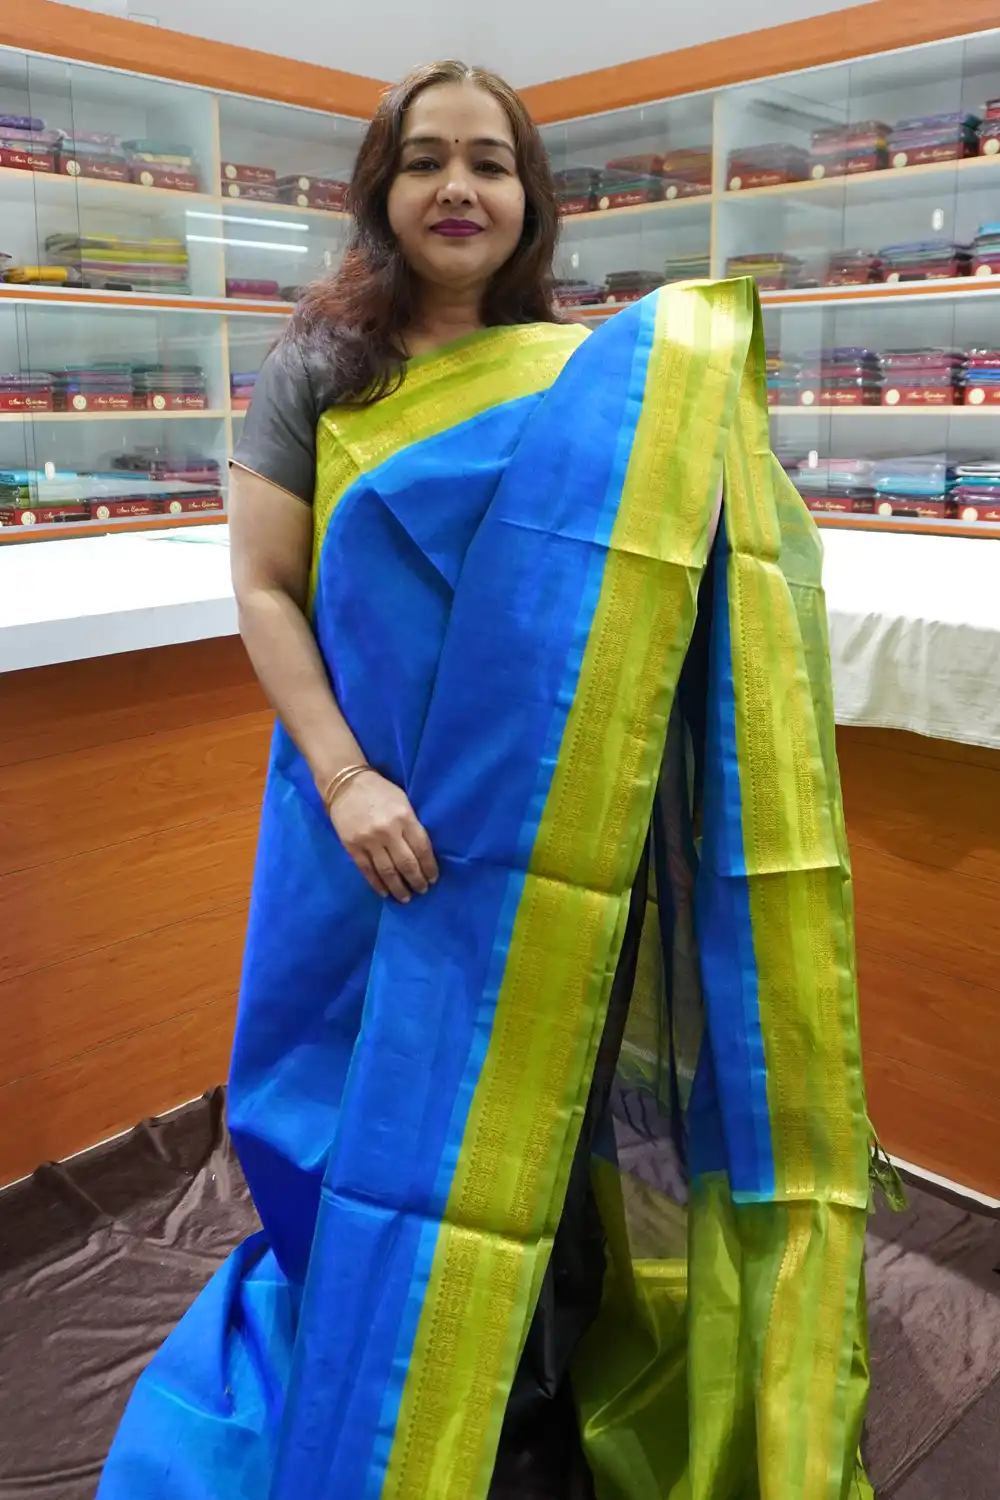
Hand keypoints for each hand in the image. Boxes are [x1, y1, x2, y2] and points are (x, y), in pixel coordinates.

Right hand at [327, 770, 438, 902]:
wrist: (346, 783)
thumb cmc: (380, 791)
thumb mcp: (403, 801)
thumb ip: (412, 824)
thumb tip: (421, 852)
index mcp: (404, 818)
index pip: (422, 849)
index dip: (429, 867)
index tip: (433, 878)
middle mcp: (388, 831)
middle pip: (407, 864)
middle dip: (417, 881)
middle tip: (422, 891)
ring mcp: (369, 840)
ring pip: (387, 871)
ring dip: (398, 888)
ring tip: (406, 898)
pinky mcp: (352, 846)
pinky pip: (367, 870)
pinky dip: (377, 884)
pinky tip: (385, 893)